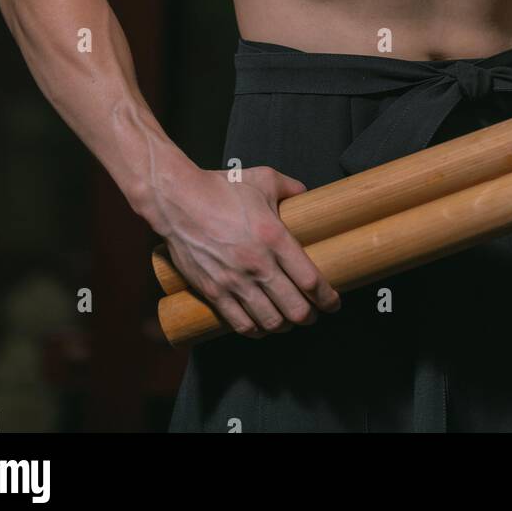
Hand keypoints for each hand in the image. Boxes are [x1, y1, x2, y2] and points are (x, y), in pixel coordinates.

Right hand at [162, 164, 341, 336]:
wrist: (177, 201)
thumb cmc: (221, 188)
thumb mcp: (263, 179)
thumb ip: (290, 188)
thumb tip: (306, 195)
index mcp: (274, 237)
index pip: (310, 279)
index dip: (327, 297)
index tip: (333, 302)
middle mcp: (257, 264)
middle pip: (294, 308)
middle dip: (310, 316)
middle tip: (314, 314)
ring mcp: (234, 281)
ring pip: (270, 321)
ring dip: (285, 326)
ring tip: (290, 321)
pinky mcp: (214, 291)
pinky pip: (240, 324)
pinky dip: (256, 331)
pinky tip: (262, 327)